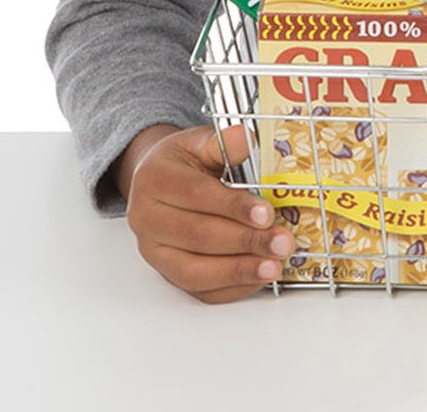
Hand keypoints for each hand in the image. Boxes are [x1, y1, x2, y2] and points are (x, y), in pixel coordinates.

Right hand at [118, 123, 292, 303]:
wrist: (157, 179)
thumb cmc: (183, 161)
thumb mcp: (200, 141)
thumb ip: (222, 142)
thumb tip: (245, 137)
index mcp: (154, 179)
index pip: (196, 195)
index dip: (233, 206)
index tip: (266, 213)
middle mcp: (146, 218)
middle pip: (196, 236)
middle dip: (244, 241)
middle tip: (280, 242)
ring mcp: (153, 251)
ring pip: (193, 271)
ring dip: (237, 271)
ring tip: (272, 267)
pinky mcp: (166, 273)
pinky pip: (198, 290)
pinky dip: (230, 287)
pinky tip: (257, 278)